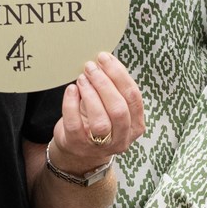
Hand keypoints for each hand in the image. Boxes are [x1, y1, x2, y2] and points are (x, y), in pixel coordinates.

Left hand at [48, 51, 145, 175]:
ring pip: (101, 121)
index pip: (133, 97)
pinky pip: (75, 124)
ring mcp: (101, 146)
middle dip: (104, 83)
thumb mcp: (111, 105)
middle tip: (91, 66)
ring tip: (82, 78)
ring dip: (91, 94)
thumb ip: (113, 87)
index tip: (105, 58)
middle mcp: (122, 138)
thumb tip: (105, 59)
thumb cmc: (97, 120)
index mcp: (135, 125)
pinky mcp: (78, 146)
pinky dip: (71, 104)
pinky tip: (71, 90)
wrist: (78, 149)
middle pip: (119, 109)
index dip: (119, 75)